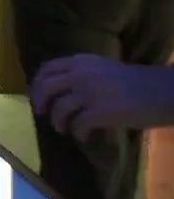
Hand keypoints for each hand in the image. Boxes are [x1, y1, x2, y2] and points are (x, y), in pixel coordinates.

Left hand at [32, 54, 173, 139]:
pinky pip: (78, 125)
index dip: (37, 84)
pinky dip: (77, 133)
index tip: (36, 96)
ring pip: (59, 108)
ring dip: (58, 122)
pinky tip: (83, 137)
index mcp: (81, 61)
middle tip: (41, 113)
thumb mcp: (104, 69)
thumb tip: (63, 91)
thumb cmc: (137, 82)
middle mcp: (80, 74)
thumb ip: (83, 74)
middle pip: (46, 87)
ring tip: (64, 129)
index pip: (48, 69)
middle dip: (39, 102)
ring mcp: (89, 92)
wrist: (161, 91)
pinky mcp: (100, 111)